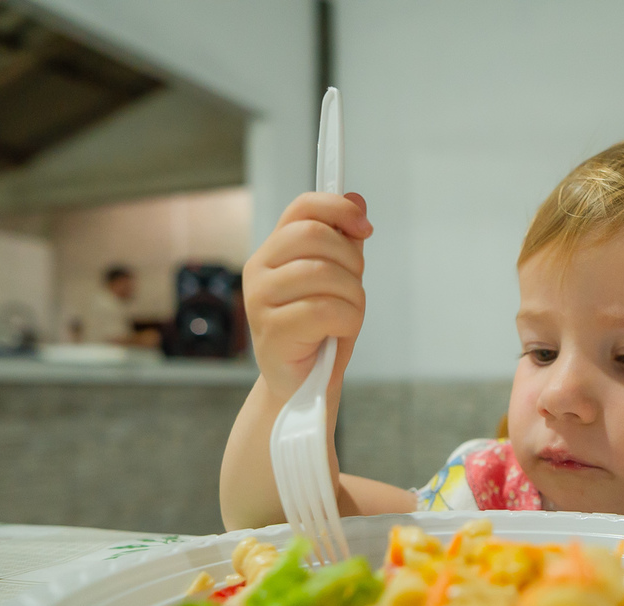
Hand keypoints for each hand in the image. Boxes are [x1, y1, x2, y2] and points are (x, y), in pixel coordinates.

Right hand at [243, 192, 372, 401]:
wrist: (303, 388)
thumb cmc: (319, 334)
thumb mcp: (338, 281)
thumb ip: (344, 242)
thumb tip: (356, 199)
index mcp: (273, 253)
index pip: (302, 208)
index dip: (337, 208)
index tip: (364, 227)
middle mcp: (259, 270)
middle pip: (315, 236)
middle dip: (351, 262)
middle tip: (353, 289)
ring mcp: (260, 300)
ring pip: (324, 273)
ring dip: (352, 297)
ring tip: (345, 317)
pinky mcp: (272, 331)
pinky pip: (325, 309)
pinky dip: (347, 320)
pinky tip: (338, 332)